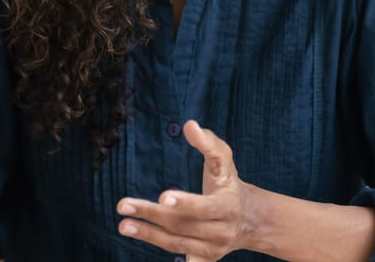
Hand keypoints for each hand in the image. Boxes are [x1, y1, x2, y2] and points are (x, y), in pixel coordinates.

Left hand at [116, 121, 262, 260]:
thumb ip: (208, 143)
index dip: (185, 203)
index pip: (205, 208)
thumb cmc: (229, 183)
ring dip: (148, 235)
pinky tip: (143, 241)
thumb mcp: (225, 161)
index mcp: (229, 206)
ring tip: (124, 224)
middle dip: (152, 216)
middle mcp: (222, 232)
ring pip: (178, 244)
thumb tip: (190, 126)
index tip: (162, 196)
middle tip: (123, 205)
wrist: (251, 219)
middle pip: (184, 226)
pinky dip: (169, 259)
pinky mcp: (205, 259)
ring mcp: (213, 249)